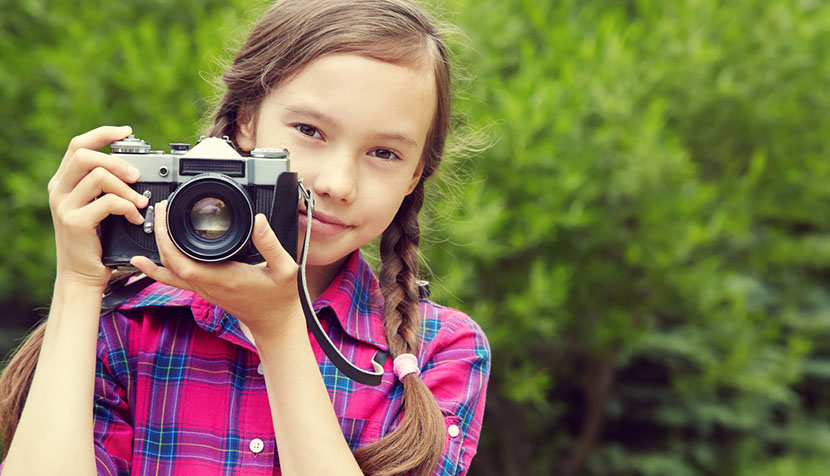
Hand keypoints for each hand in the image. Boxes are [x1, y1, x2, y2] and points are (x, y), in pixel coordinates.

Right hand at [48, 126, 148, 289]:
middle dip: (116, 160)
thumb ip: (107, 186)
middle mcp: (59, 190)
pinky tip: (136, 218)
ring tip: (140, 202)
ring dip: (126, 187)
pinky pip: (107, 202)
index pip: (78, 145)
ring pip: (97, 176)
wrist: (82, 275)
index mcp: (64, 181)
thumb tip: (136, 167)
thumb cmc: (96, 240)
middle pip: (84, 154)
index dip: (103, 134)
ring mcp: (64, 206)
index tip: (127, 132)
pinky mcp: (75, 222)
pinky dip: (128, 207)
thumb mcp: (98, 207)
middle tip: (137, 176)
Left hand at [130, 200, 302, 337]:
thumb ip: (272, 244)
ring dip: (158, 248)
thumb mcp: (286, 269)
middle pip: (170, 263)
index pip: (183, 261)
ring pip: (170, 271)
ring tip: (153, 224)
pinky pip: (176, 279)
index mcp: (224, 278)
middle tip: (160, 209)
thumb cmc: (281, 299)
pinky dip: (159, 269)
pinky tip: (145, 262)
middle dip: (159, 235)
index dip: (167, 238)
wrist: (276, 324)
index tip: (166, 214)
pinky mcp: (207, 290)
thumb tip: (258, 219)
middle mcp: (209, 285)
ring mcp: (205, 289)